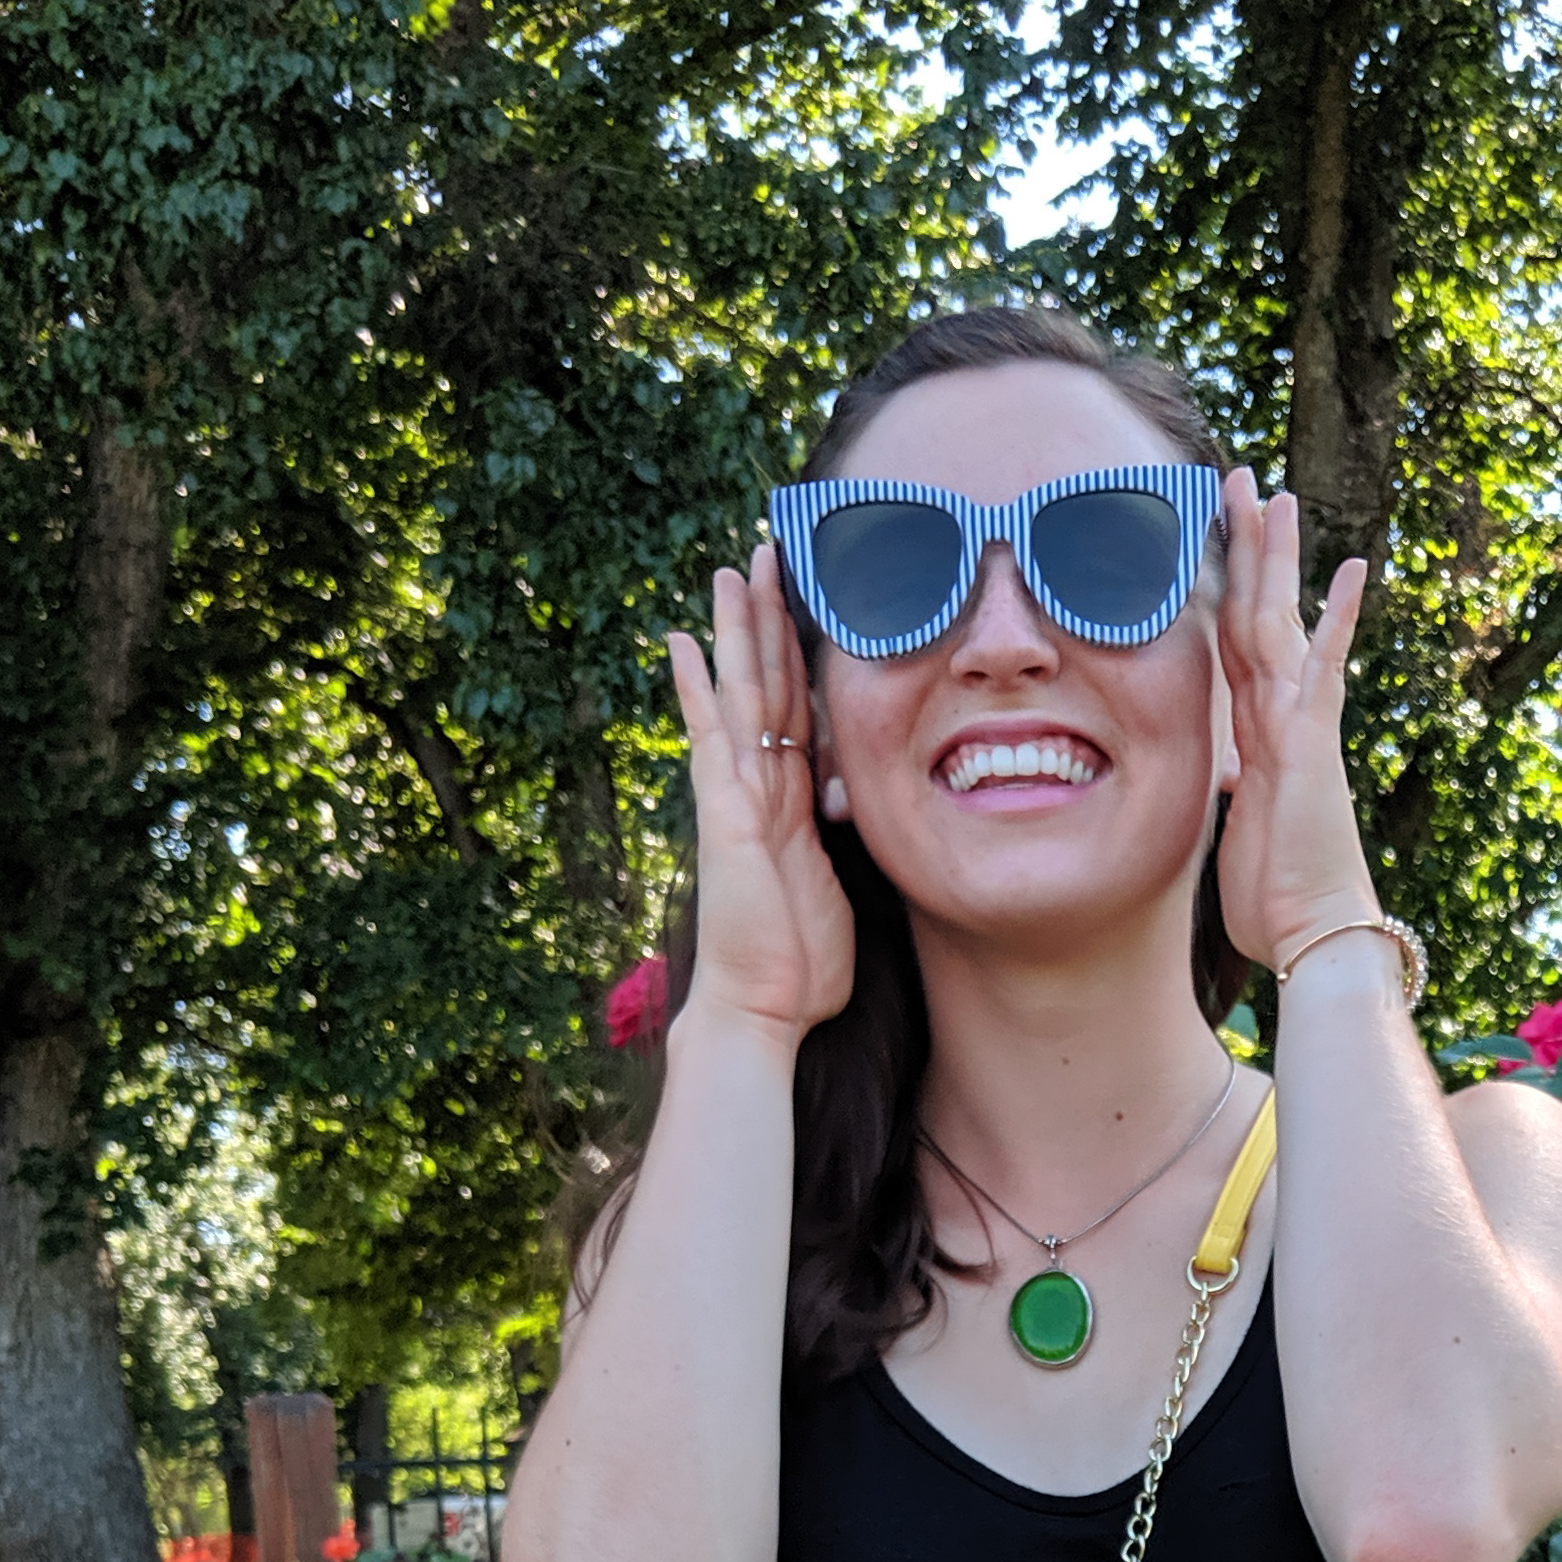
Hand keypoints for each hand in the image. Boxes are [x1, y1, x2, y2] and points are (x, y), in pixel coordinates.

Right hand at [666, 543, 853, 1044]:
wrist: (765, 1010)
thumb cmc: (802, 965)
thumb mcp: (846, 889)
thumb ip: (853, 847)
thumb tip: (877, 823)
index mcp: (793, 802)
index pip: (800, 709)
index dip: (803, 653)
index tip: (810, 600)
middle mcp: (760, 789)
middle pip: (766, 684)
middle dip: (769, 618)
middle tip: (768, 552)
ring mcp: (738, 799)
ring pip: (739, 695)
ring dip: (737, 631)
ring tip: (732, 568)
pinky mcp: (726, 816)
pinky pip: (712, 741)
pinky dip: (698, 691)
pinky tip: (684, 643)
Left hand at [1211, 468, 1378, 972]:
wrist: (1318, 939)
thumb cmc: (1278, 901)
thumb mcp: (1235, 834)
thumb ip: (1231, 794)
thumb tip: (1225, 778)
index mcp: (1258, 737)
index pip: (1233, 648)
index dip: (1221, 592)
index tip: (1211, 543)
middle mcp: (1282, 720)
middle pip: (1257, 615)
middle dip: (1249, 548)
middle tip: (1242, 483)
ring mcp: (1301, 726)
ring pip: (1279, 623)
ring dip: (1274, 557)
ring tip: (1272, 493)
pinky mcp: (1312, 744)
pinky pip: (1321, 669)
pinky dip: (1337, 619)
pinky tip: (1353, 568)